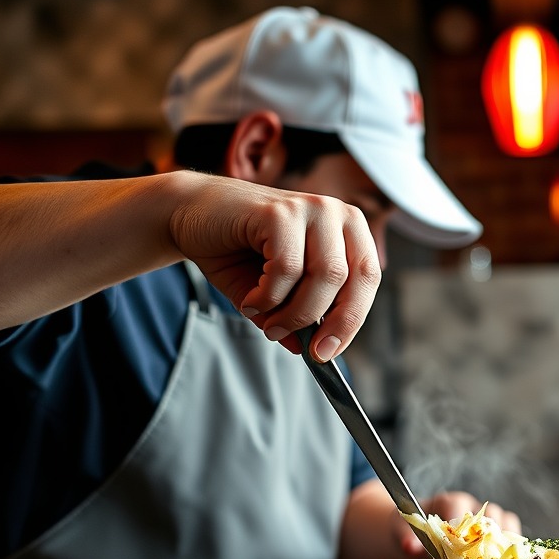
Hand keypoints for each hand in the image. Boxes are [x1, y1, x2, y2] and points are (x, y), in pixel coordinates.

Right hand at [167, 172, 381, 361]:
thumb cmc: (238, 252)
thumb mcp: (275, 294)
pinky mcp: (279, 211)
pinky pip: (287, 269)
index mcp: (348, 229)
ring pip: (324, 276)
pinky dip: (269, 297)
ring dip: (296, 314)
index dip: (352, 320)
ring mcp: (309, 207)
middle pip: (352, 280)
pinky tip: (250, 301)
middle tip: (310, 352)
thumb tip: (311, 350)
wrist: (190, 214)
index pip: (368, 279)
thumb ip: (297, 319)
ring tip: (270, 325)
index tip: (329, 352)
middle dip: (332, 324)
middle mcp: (335, 212)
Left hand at [398, 491, 522, 558]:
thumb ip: (406, 538)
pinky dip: (513, 554)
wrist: (415, 539)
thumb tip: (409, 547)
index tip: (458, 544)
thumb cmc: (409, 533)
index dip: (461, 524)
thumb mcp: (402, 533)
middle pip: (492, 514)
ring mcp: (489, 522)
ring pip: (508, 525)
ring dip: (506, 545)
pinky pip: (513, 540)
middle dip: (491, 536)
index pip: (460, 505)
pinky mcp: (497, 538)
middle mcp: (474, 508)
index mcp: (451, 502)